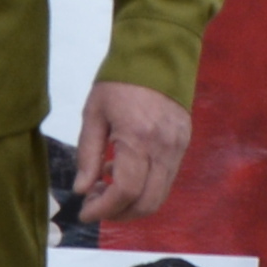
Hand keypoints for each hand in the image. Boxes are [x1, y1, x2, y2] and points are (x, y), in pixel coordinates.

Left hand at [71, 79, 194, 225]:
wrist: (158, 52)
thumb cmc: (120, 81)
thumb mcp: (94, 114)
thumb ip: (88, 154)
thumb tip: (82, 189)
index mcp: (138, 138)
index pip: (125, 191)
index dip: (103, 209)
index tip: (84, 212)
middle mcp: (164, 147)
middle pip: (147, 202)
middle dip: (119, 213)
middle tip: (95, 204)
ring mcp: (178, 147)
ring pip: (159, 195)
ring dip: (132, 203)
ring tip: (106, 186)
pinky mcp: (184, 143)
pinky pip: (166, 179)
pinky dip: (145, 187)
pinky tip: (124, 171)